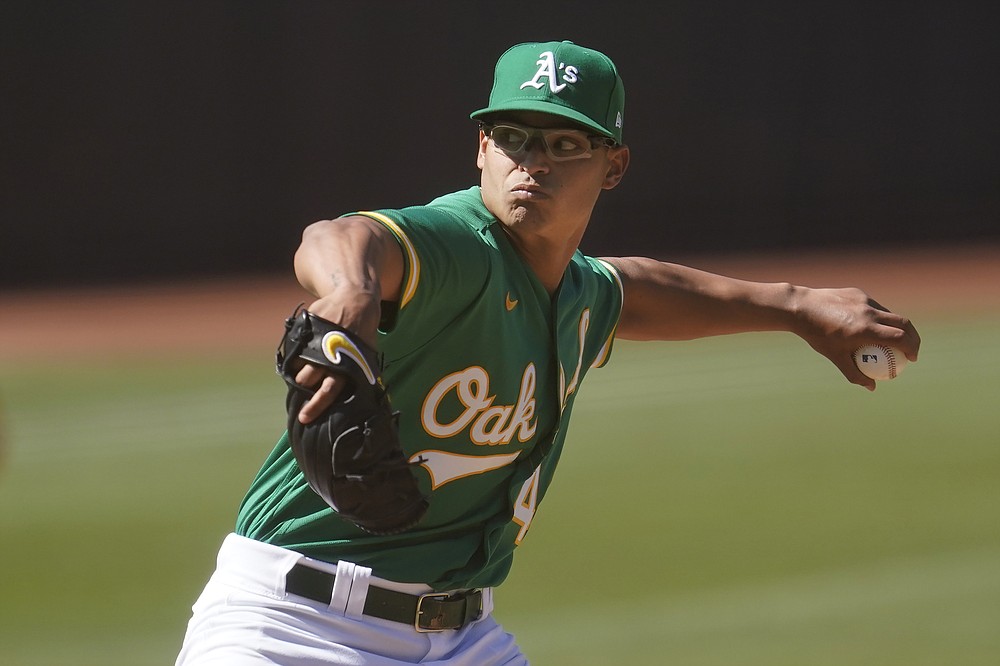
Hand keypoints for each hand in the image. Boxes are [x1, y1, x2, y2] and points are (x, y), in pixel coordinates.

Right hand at [292, 292, 381, 423]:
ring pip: (298, 367)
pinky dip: (294, 358)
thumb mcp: (367, 354)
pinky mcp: (305, 330)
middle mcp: (330, 356)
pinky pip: (293, 351)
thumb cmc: (362, 332)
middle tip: (300, 396)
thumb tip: (361, 400)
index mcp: (347, 365)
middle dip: (302, 391)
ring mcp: (316, 343)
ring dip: (297, 374)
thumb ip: (359, 374)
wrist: (355, 299)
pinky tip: (299, 358)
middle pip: (306, 381)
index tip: (304, 418)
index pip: (329, 392)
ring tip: (301, 374)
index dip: (315, 406)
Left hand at [794, 287, 920, 390]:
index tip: (912, 358)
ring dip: (896, 326)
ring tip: (893, 338)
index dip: (912, 348)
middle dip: (913, 336)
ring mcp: (864, 300)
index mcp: (866, 329)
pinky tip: (869, 325)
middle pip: (903, 323)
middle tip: (911, 348)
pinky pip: (873, 306)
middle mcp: (869, 313)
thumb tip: (872, 387)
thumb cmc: (817, 335)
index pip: (900, 338)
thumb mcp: (835, 357)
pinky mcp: (858, 293)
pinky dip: (877, 317)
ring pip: (889, 313)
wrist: (801, 307)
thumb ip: (854, 373)